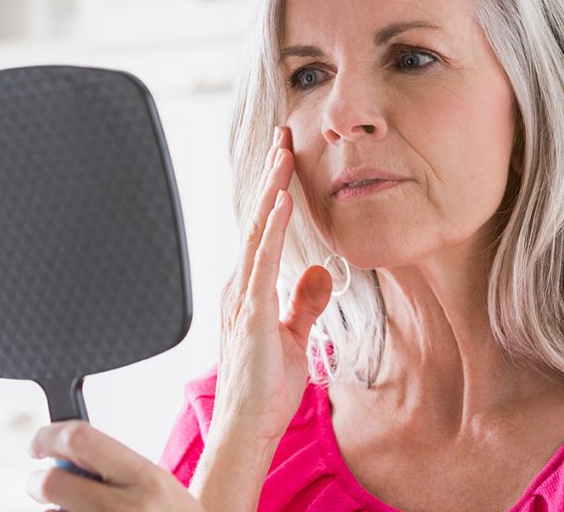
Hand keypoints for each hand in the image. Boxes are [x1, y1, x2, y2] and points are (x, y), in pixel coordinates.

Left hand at [26, 420, 202, 510]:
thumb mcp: (155, 483)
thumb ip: (114, 466)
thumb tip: (61, 453)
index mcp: (144, 477)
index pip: (81, 439)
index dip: (49, 436)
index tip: (38, 445)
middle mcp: (126, 507)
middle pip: (51, 483)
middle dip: (37, 482)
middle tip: (43, 484)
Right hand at [211, 125, 333, 445]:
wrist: (248, 426)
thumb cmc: (266, 387)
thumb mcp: (295, 335)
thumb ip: (304, 302)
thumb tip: (321, 270)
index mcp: (252, 289)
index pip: (266, 229)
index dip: (276, 192)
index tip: (286, 158)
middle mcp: (242, 285)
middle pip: (259, 220)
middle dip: (271, 177)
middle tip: (283, 137)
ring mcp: (243, 297)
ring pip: (258, 231)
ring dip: (272, 191)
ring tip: (283, 155)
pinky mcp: (251, 313)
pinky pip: (262, 262)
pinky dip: (272, 229)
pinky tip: (283, 202)